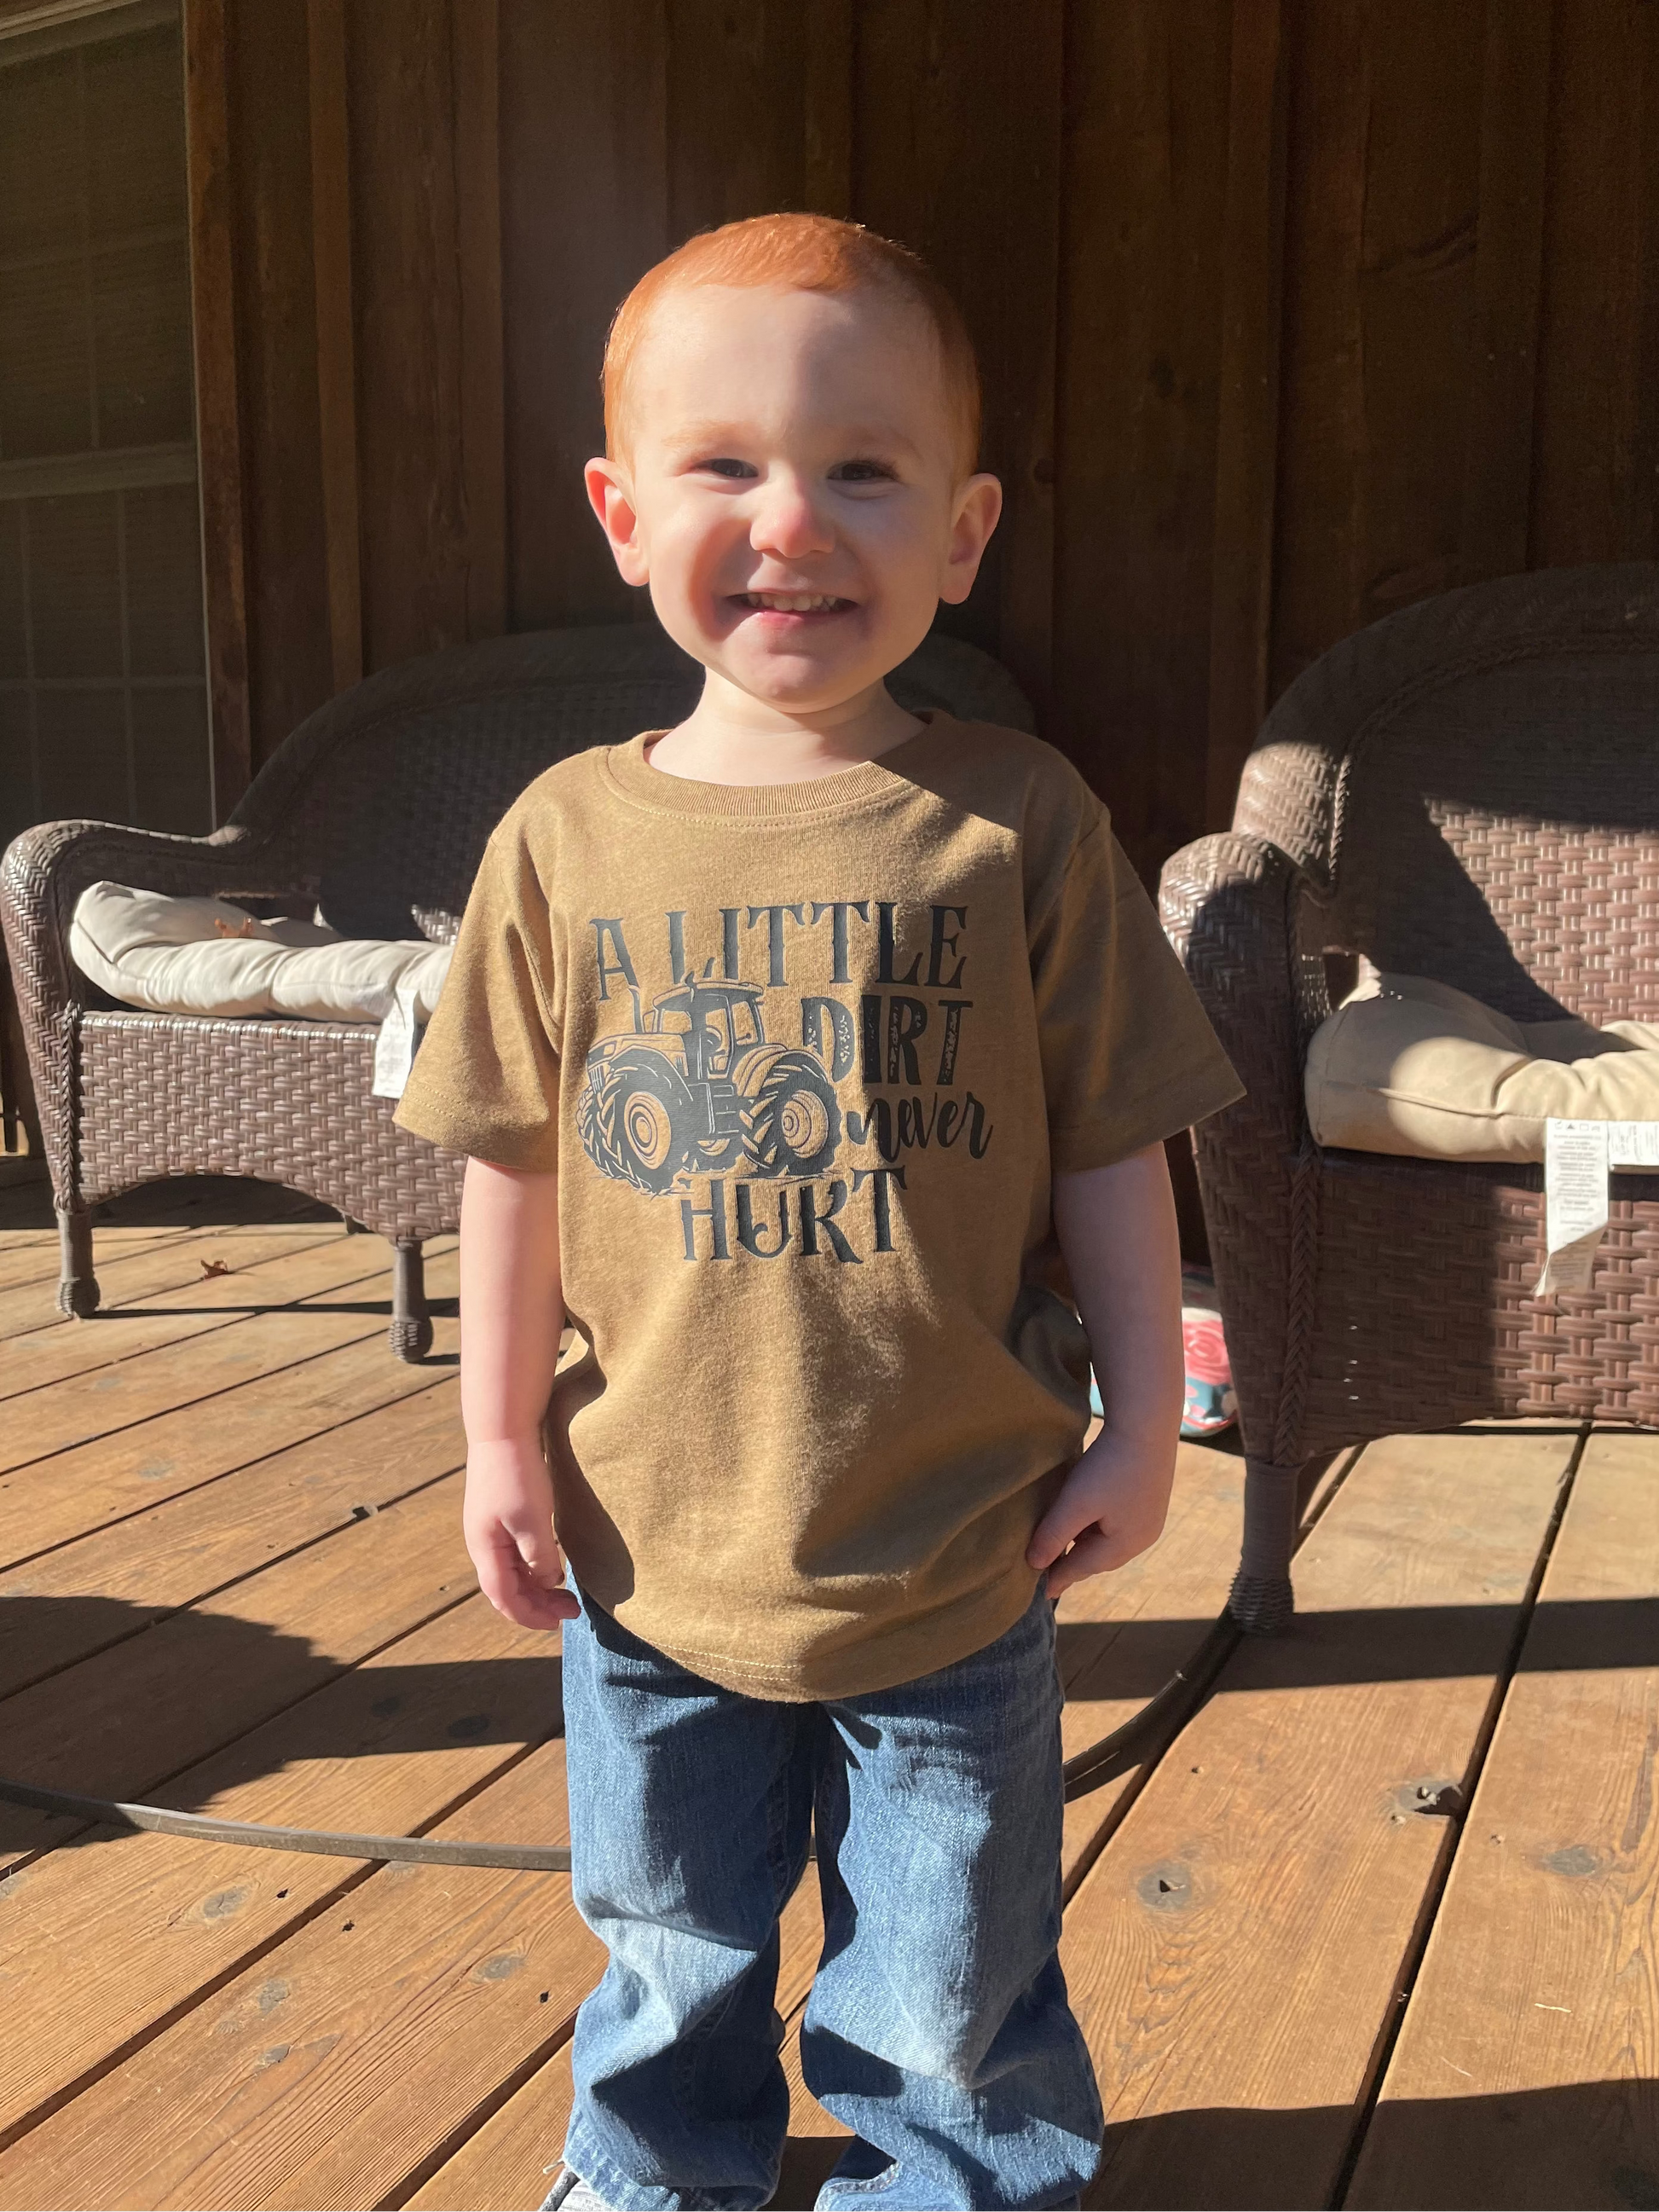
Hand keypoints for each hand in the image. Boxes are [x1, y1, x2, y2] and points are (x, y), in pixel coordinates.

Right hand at [462, 1434, 578, 1629]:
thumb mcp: (532, 1520)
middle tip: (572, 1610)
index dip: (531, 1616)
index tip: (561, 1621)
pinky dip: (534, 1566)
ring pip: (511, 1571)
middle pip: (507, 1589)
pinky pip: (515, 1553)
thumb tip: (547, 1581)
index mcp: (485, 1550)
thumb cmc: (517, 1473)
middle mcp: (482, 1544)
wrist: (502, 1428)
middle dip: (537, 1605)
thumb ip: (540, 1557)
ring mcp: (489, 1528)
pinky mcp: (500, 1514)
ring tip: (565, 1592)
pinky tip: (553, 1563)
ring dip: (536, 1586)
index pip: (504, 1599)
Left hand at [1026, 1427, 1175, 1597]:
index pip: (1084, 1568)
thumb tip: (1034, 1565)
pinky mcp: (1151, 1498)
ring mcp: (1151, 1518)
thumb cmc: (1109, 1466)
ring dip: (1087, 1544)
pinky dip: (1099, 1527)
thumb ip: (1054, 1535)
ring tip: (1065, 1545)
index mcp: (1125, 1545)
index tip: (1043, 1591)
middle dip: (1075, 1563)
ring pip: (1110, 1541)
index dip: (1060, 1577)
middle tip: (1051, 1570)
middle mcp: (1143, 1537)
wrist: (1147, 1424)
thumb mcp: (1075, 1503)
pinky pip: (1119, 1524)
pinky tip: (1087, 1517)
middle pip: (1099, 1558)